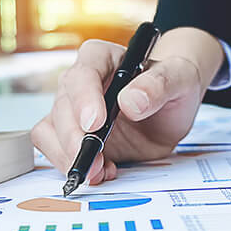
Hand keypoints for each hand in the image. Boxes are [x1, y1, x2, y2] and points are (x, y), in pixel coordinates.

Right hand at [32, 27, 224, 184]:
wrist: (172, 110)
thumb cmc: (174, 85)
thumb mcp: (180, 78)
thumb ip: (160, 84)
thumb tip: (131, 101)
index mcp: (102, 58)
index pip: (83, 73)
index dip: (85, 98)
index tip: (95, 123)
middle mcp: (80, 82)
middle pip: (62, 106)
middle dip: (75, 138)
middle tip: (95, 161)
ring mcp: (73, 111)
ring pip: (50, 131)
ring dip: (68, 155)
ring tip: (98, 171)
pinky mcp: (73, 137)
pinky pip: (57, 151)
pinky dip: (71, 166)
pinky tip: (101, 172)